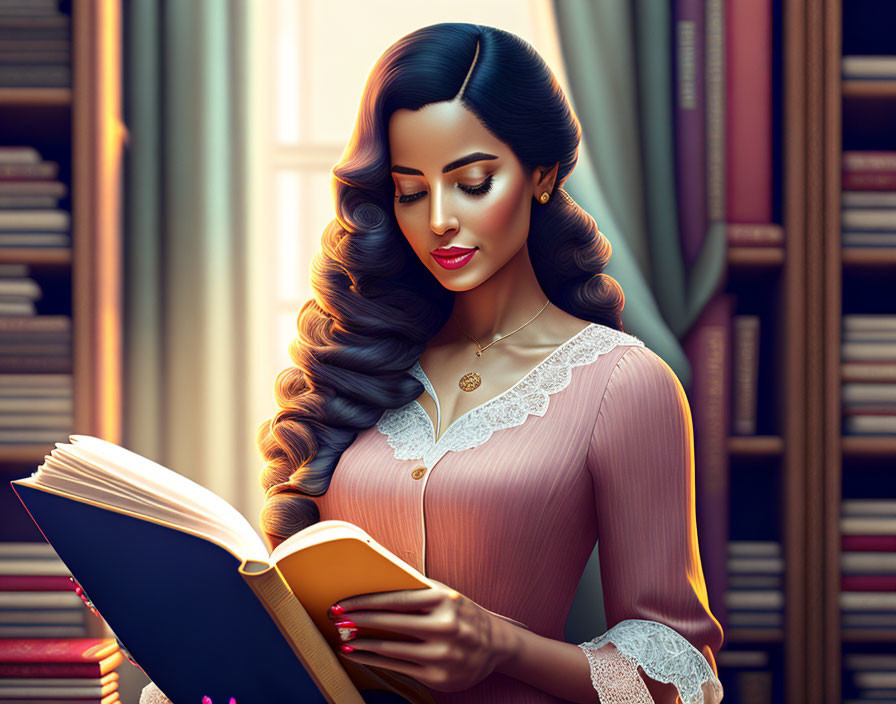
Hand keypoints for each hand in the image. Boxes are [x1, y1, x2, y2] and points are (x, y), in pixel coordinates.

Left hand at [327, 579, 514, 691]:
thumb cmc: (461, 614)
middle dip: (357, 621)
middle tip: (335, 618)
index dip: (364, 602)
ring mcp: (442, 654)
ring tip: (342, 639)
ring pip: (390, 649)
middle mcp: (444, 626)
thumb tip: (376, 583)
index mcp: (443, 600)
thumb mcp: (445, 595)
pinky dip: (374, 660)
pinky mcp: (438, 676)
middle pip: (389, 623)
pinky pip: (398, 667)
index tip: (342, 603)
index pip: (395, 599)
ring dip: (361, 644)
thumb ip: (417, 591)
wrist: (495, 645)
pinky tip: (359, 655)